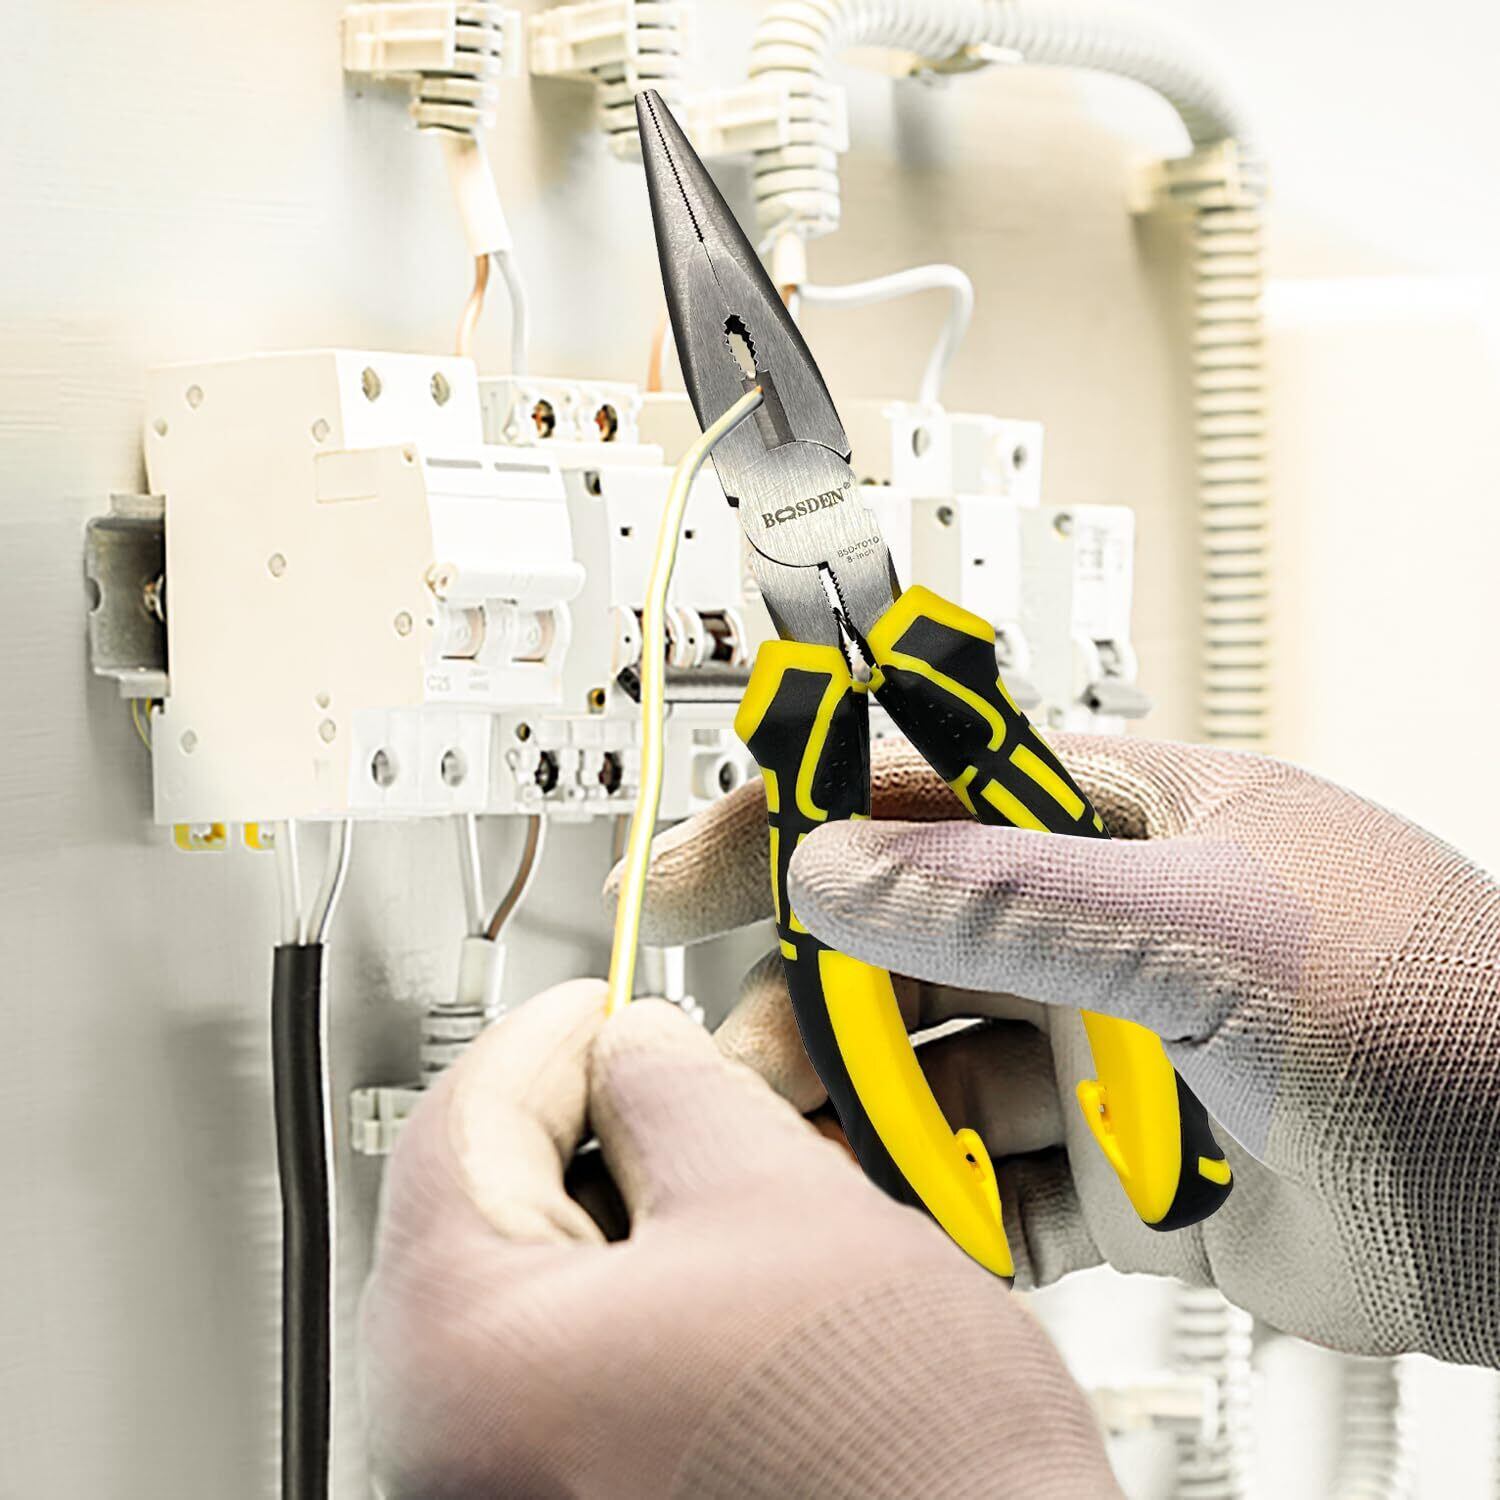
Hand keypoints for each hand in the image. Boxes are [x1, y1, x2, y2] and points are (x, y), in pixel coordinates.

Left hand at [361, 980, 1118, 1498]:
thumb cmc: (894, 1461)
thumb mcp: (774, 1199)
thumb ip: (673, 1088)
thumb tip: (634, 1047)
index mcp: (466, 1355)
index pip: (459, 1126)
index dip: (545, 1035)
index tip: (603, 1000)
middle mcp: (453, 1446)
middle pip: (490, 1210)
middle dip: (591, 1122)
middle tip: (669, 1071)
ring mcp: (512, 1489)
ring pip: (543, 1286)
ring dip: (629, 1202)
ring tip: (728, 1167)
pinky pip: (578, 1361)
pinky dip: (644, 1289)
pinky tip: (730, 1267)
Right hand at [616, 737, 1499, 1366]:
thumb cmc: (1464, 1036)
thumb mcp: (1219, 938)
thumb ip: (1015, 900)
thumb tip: (838, 868)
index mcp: (1137, 818)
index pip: (931, 783)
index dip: (800, 811)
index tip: (695, 866)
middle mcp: (1117, 924)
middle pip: (910, 942)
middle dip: (818, 997)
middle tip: (742, 1054)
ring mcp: (1121, 1046)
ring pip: (945, 1071)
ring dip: (875, 1114)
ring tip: (815, 1157)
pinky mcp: (1136, 1165)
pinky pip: (1005, 1179)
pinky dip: (954, 1206)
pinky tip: (922, 1224)